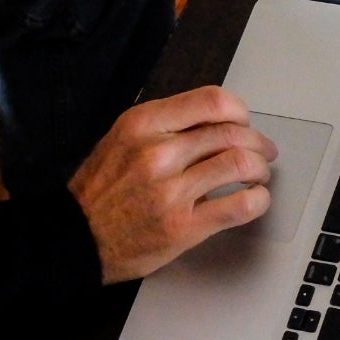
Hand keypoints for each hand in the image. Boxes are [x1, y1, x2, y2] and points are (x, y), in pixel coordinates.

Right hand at [69, 86, 278, 284]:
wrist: (74, 238)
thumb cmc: (100, 190)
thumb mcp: (122, 139)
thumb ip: (166, 125)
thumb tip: (216, 121)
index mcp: (143, 125)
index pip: (211, 101)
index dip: (239, 110)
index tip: (244, 121)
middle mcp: (158, 153)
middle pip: (232, 133)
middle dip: (257, 142)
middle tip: (264, 151)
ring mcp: (171, 191)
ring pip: (240, 164)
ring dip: (260, 169)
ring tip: (259, 175)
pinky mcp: (183, 227)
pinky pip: (239, 206)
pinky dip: (258, 200)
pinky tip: (256, 199)